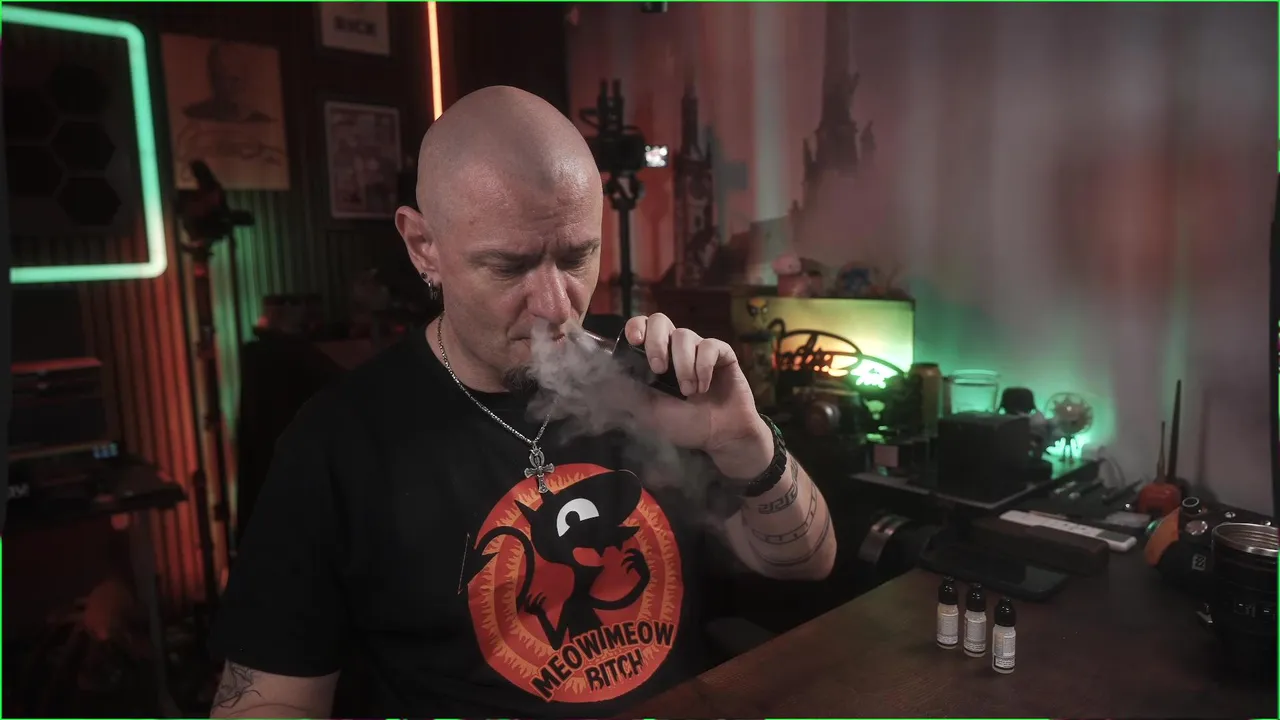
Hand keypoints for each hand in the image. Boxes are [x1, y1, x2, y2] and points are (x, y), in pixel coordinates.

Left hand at [624, 313, 773, 479]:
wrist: (719, 437)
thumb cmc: (684, 425)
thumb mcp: (648, 413)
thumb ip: (626, 394)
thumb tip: (600, 378)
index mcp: (655, 358)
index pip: (641, 327)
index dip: (636, 326)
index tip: (635, 341)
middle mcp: (675, 349)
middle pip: (661, 320)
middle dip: (657, 343)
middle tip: (659, 369)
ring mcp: (699, 350)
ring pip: (685, 335)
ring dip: (684, 365)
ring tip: (688, 391)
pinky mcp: (722, 354)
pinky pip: (711, 346)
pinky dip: (705, 366)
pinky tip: (705, 386)